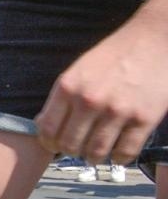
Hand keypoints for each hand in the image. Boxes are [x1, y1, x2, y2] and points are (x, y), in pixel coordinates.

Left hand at [34, 16, 167, 162]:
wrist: (154, 40)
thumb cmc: (115, 54)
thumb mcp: (79, 69)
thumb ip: (62, 96)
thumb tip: (44, 124)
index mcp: (68, 87)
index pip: (47, 129)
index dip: (48, 142)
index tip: (54, 145)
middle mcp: (90, 100)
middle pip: (69, 144)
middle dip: (71, 151)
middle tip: (78, 149)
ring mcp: (118, 111)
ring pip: (96, 153)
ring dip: (93, 158)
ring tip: (96, 154)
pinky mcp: (144, 119)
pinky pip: (125, 152)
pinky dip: (119, 158)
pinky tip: (117, 153)